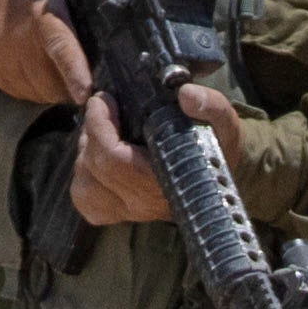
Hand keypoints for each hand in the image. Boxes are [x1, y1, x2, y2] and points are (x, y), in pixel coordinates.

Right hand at [0, 0, 95, 107]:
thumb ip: (70, 17)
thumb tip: (96, 44)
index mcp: (41, 19)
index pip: (61, 49)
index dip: (75, 72)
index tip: (86, 93)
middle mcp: (20, 46)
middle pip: (53, 86)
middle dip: (69, 87)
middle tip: (77, 76)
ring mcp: (2, 63)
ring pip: (38, 95)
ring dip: (50, 89)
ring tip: (50, 68)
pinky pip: (20, 94)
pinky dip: (32, 88)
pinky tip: (31, 69)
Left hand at [65, 76, 248, 228]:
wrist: (216, 177)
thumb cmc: (217, 148)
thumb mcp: (224, 122)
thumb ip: (212, 105)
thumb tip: (185, 94)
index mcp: (167, 181)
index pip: (113, 160)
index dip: (99, 126)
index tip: (103, 100)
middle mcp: (145, 203)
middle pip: (93, 168)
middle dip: (91, 131)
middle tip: (103, 109)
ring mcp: (129, 212)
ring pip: (83, 186)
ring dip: (85, 153)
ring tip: (102, 132)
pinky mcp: (117, 214)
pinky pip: (84, 199)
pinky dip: (84, 175)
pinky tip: (98, 157)